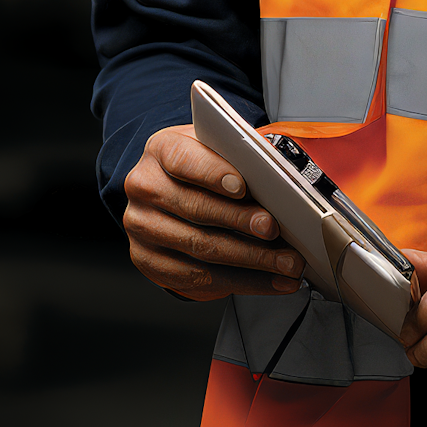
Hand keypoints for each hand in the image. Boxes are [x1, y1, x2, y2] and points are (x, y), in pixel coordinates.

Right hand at [122, 124, 304, 300]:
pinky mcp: (149, 261)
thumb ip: (239, 154)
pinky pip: (197, 278)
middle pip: (196, 209)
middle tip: (274, 230)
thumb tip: (280, 174)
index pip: (184, 160)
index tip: (243, 188)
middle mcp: (145, 188)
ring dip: (249, 260)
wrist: (168, 185)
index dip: (213, 174)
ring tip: (284, 263)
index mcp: (161, 149)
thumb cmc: (201, 162)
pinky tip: (267, 280)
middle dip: (240, 222)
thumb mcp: (214, 145)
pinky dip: (240, 281)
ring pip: (200, 249)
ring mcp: (142, 228)